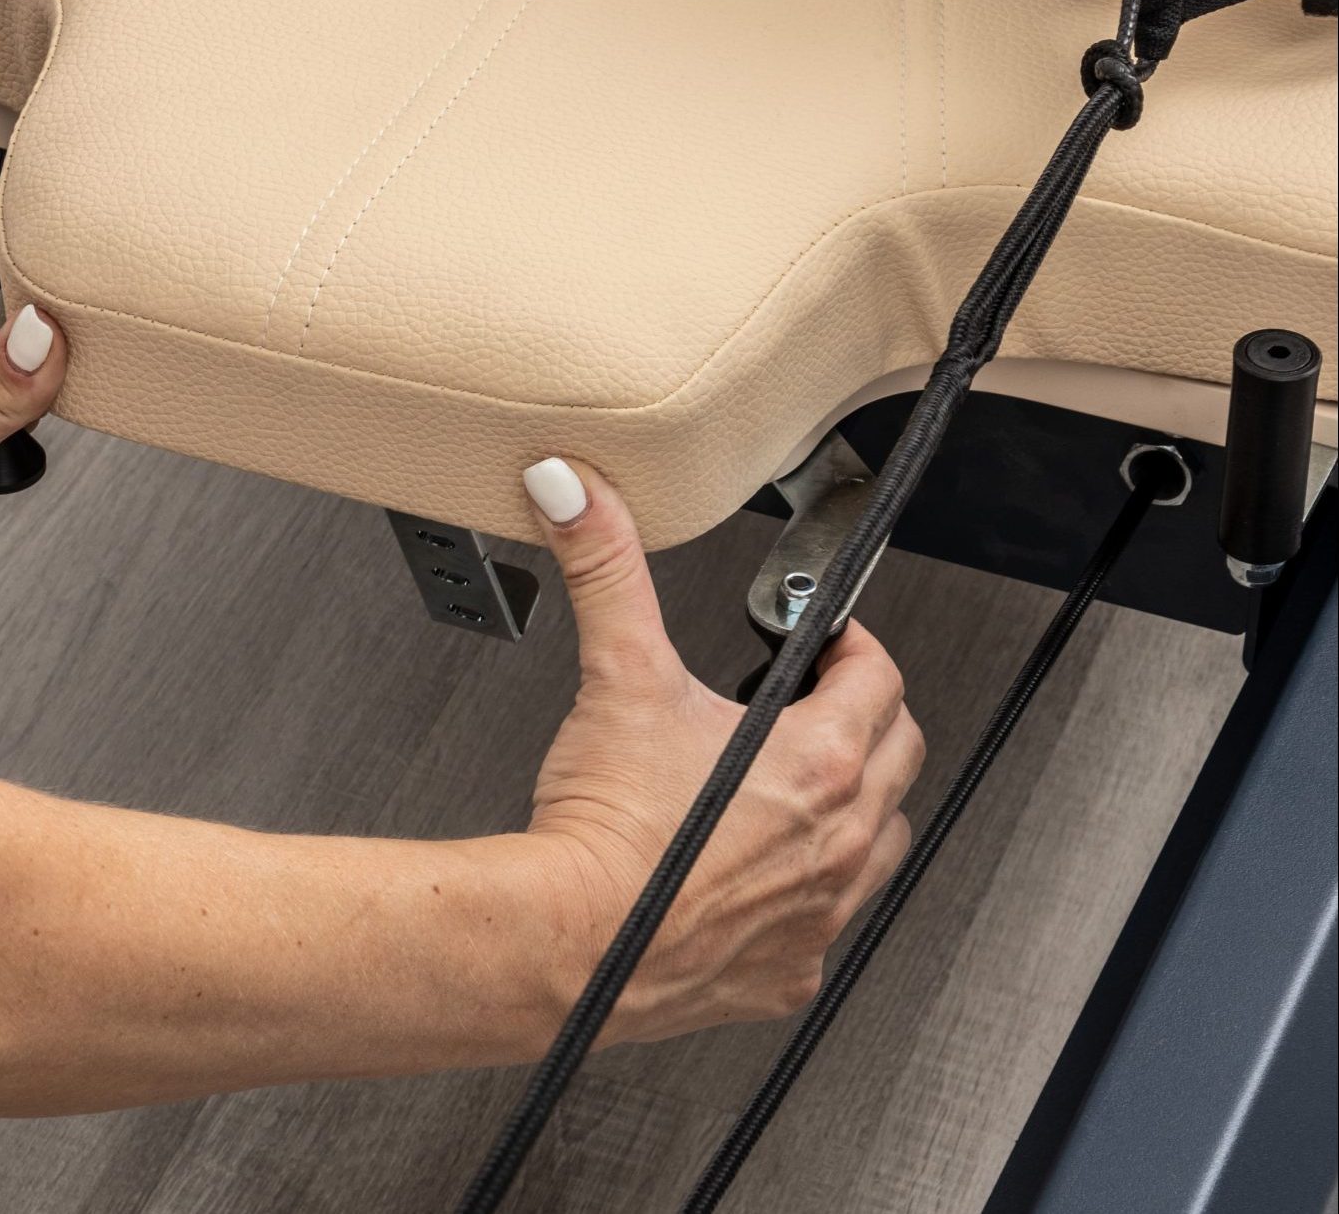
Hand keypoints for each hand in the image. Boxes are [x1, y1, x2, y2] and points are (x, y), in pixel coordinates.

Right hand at [520, 458, 923, 1041]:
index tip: (830, 640)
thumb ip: (606, 569)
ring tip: (804, 780)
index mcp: (819, 760)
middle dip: (866, 714)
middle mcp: (839, 838)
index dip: (855, 646)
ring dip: (857, 801)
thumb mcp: (618, 673)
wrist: (565, 944)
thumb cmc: (606, 827)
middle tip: (820, 697)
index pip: (880, 679)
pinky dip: (815, 888)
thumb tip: (579, 494)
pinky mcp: (789, 970)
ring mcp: (821, 911)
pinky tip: (768, 871)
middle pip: (899, 754)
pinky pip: (833, 921)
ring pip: (884, 840)